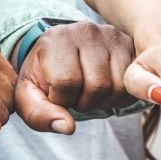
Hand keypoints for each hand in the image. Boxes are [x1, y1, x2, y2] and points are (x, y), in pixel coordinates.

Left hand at [15, 22, 136, 133]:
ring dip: (103, 101)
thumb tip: (68, 127)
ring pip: (118, 87)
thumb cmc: (42, 77)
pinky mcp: (129, 44)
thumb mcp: (28, 96)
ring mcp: (111, 36)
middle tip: (75, 95)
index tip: (56, 95)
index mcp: (56, 39)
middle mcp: (86, 31)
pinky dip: (119, 97)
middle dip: (85, 103)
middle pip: (98, 86)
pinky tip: (104, 90)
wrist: (58, 52)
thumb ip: (39, 114)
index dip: (61, 100)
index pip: (66, 82)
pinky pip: (132, 84)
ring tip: (89, 92)